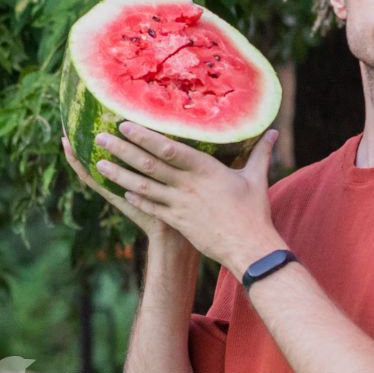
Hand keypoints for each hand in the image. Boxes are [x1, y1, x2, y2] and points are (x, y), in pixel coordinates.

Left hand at [83, 120, 285, 275]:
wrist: (249, 247)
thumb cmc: (254, 212)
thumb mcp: (256, 178)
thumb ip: (260, 152)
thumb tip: (273, 131)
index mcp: (205, 169)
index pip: (168, 148)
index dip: (144, 136)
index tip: (125, 124)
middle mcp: (188, 185)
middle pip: (149, 164)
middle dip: (123, 150)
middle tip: (100, 138)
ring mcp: (180, 204)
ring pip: (144, 186)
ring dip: (120, 175)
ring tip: (100, 164)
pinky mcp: (178, 222)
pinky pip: (152, 207)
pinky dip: (137, 198)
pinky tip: (123, 191)